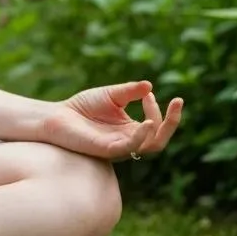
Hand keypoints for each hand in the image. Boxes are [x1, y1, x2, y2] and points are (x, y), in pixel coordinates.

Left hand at [37, 80, 183, 161]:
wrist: (58, 116)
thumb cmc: (83, 107)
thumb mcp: (112, 95)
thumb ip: (130, 92)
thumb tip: (149, 86)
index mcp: (131, 130)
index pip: (155, 124)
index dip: (157, 109)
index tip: (148, 93)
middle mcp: (129, 141)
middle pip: (160, 139)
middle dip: (172, 121)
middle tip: (178, 102)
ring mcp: (119, 146)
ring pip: (150, 146)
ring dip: (160, 129)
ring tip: (158, 114)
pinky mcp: (107, 149)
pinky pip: (130, 147)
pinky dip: (140, 136)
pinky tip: (146, 123)